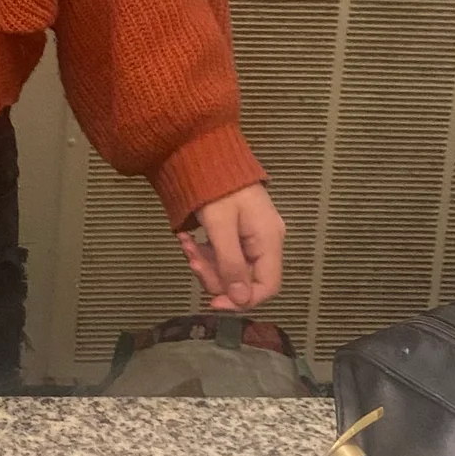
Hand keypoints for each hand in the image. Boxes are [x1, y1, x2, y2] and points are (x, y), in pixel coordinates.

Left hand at [181, 183, 285, 312]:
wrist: (204, 152)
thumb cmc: (216, 187)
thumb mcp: (221, 226)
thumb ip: (231, 263)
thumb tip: (240, 300)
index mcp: (269, 240)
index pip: (267, 286)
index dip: (242, 301)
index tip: (213, 303)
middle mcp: (265, 241)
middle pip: (244, 279)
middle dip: (213, 274)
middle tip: (190, 257)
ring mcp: (251, 237)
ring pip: (229, 268)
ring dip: (204, 262)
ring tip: (185, 242)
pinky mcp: (236, 231)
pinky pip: (222, 253)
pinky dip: (204, 251)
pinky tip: (187, 237)